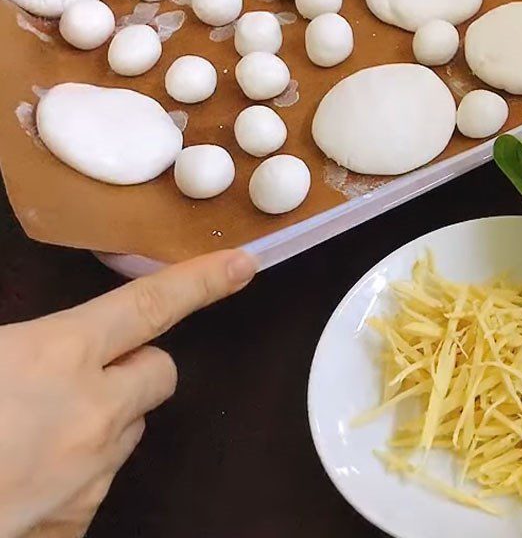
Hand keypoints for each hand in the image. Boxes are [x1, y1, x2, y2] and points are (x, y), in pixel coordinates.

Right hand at [0, 249, 256, 537]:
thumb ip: (17, 337)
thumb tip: (41, 337)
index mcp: (57, 354)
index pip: (152, 304)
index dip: (203, 281)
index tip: (244, 265)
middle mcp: (91, 412)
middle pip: (160, 372)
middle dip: (136, 365)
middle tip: (84, 371)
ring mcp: (88, 474)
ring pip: (132, 429)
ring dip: (105, 419)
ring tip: (40, 428)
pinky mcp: (75, 524)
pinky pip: (99, 482)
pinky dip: (80, 470)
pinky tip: (30, 475)